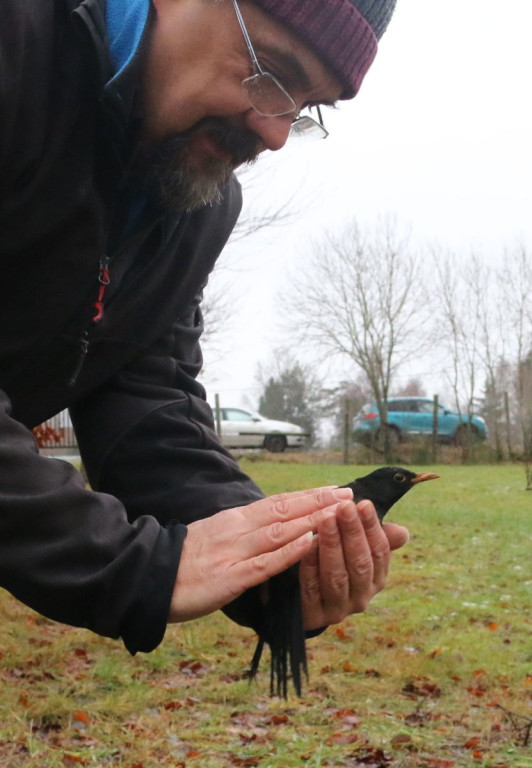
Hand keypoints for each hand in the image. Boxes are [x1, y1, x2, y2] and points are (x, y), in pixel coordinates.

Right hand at [168, 486, 353, 622]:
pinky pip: (266, 563)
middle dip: (319, 502)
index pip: (278, 503)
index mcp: (235, 520)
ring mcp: (235, 552)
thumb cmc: (181, 561)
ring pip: (281, 531)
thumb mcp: (214, 537)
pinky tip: (311, 542)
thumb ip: (241, 533)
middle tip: (350, 493)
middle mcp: (238, 530)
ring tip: (340, 511)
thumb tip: (268, 528)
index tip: (335, 489)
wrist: (147, 577)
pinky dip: (290, 551)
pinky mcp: (230, 578)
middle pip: (285, 511)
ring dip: (313, 519)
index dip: (309, 496)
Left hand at [299, 498, 409, 630]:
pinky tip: (306, 542)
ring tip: (326, 518)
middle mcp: (361, 597)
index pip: (380, 552)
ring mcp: (337, 609)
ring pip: (337, 576)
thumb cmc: (333, 563)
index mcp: (376, 579)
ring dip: (332, 545)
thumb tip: (403, 532)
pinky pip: (311, 587)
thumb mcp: (354, 550)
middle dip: (352, 533)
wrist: (300, 601)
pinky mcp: (313, 615)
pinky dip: (310, 563)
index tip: (363, 503)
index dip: (372, 527)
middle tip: (344, 507)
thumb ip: (374, 538)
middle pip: (360, 564)